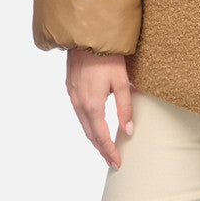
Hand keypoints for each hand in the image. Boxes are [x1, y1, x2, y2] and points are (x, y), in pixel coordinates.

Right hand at [65, 48, 133, 168]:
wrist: (86, 37)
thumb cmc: (107, 57)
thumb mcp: (121, 81)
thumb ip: (125, 107)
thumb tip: (128, 131)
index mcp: (92, 105)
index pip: (101, 136)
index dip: (109, 151)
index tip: (117, 163)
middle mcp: (79, 104)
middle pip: (90, 134)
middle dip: (101, 149)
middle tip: (112, 160)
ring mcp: (73, 96)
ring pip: (83, 124)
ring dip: (93, 138)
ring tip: (105, 146)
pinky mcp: (71, 88)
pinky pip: (78, 113)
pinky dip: (87, 124)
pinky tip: (94, 124)